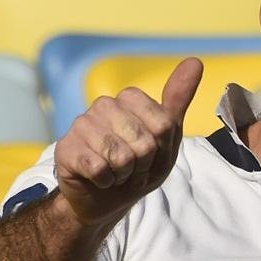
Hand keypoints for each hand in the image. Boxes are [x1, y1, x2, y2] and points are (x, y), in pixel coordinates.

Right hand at [55, 58, 203, 227]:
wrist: (106, 198)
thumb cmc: (138, 165)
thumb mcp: (167, 136)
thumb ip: (178, 99)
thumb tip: (195, 62)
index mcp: (129, 99)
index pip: (163, 125)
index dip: (162, 150)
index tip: (152, 155)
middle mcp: (104, 105)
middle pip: (144, 142)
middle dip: (144, 165)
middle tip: (133, 167)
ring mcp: (81, 125)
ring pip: (121, 156)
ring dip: (125, 174)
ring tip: (117, 172)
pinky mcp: (65, 148)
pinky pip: (98, 168)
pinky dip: (106, 181)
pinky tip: (100, 178)